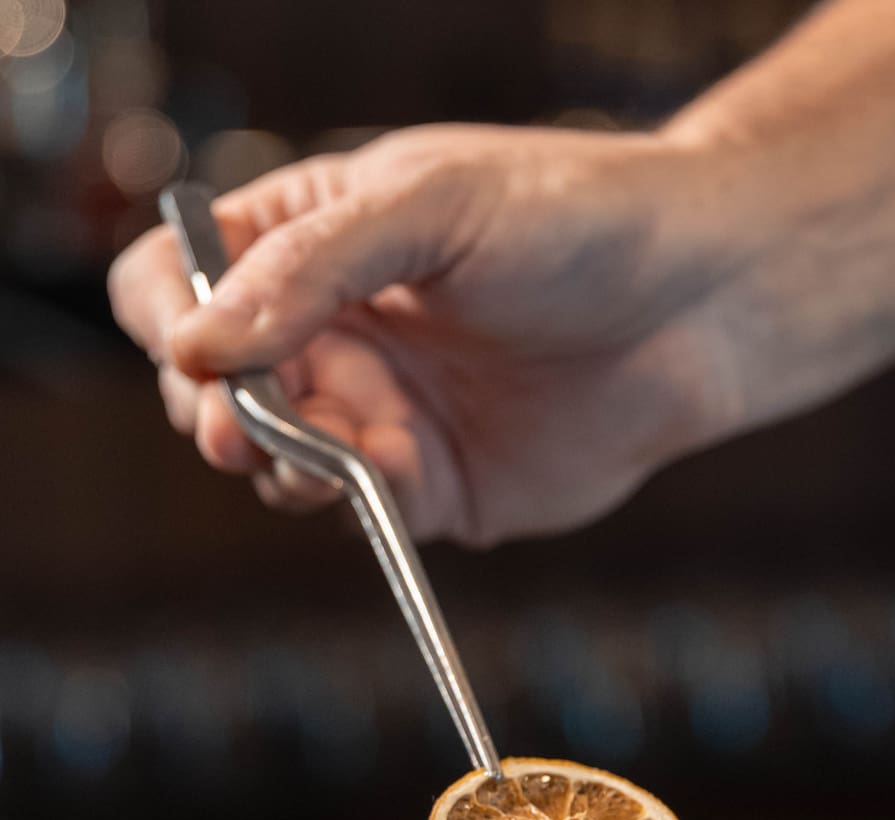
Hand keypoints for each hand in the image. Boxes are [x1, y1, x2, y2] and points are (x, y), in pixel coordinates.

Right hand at [108, 125, 732, 544]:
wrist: (702, 302)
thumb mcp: (432, 206)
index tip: (201, 353)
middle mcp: (330, 334)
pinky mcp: (434, 490)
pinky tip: (398, 466)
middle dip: (219, 412)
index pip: (175, 283)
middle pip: (209, 391)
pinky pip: (363, 515)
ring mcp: (378, 415)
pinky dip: (362, 502)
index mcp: (305, 242)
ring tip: (333, 444)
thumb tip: (203, 347)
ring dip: (285, 466)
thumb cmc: (575, 220)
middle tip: (246, 425)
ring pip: (275, 467)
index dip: (169, 322)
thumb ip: (311, 269)